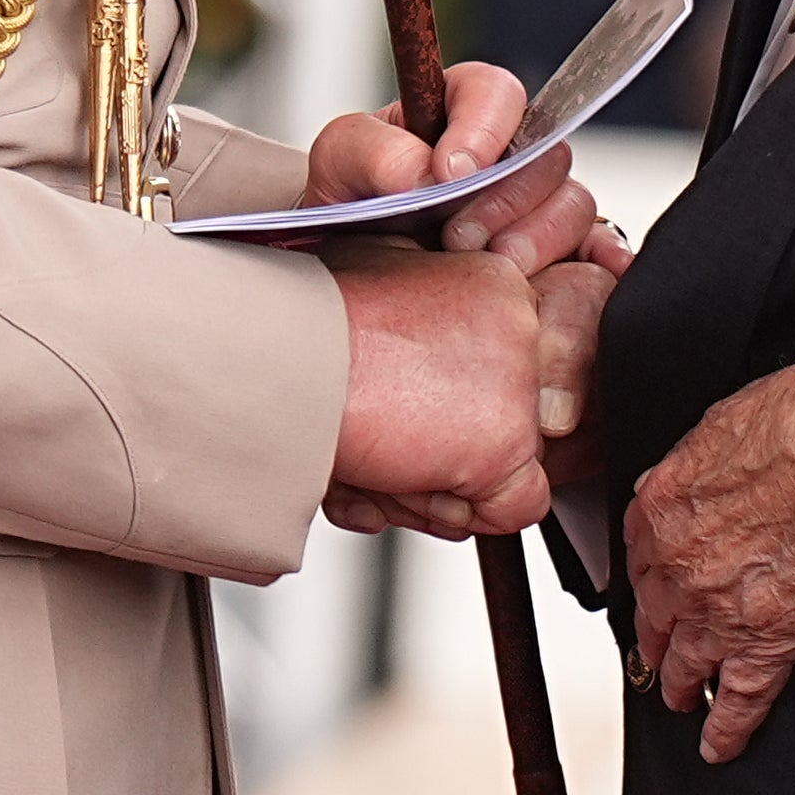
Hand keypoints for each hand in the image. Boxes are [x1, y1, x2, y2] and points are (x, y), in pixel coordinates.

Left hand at [305, 61, 614, 272]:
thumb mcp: (337, 168)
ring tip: (492, 269)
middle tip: (456, 238)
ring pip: (575, 204)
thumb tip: (420, 169)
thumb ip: (367, 149)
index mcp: (460, 116)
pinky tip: (580, 280)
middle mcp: (509, 157)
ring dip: (538, 238)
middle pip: (545, 154)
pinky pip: (601, 252)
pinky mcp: (560, 257)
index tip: (452, 173)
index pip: (496, 93)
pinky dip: (600, 262)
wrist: (353, 286)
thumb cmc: (350, 215)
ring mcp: (538, 207)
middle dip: (503, 199)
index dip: (483, 126)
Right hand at [325, 241, 543, 537]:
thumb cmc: (300, 325)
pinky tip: (395, 485)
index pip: (513, 365)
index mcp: (495, 279)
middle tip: (393, 444)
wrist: (273, 360)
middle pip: (512, 419)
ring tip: (380, 459)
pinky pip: (514, 508)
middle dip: (451, 454)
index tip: (426, 409)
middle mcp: (521, 321)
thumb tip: (436, 341)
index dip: (461, 405)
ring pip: (508, 468)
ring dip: (439, 487)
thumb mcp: (375, 279)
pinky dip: (452, 515)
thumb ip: (425, 306)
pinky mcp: (509, 440)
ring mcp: (521, 381)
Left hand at [627, 357, 794, 762]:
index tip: (652, 586)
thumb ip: (696, 456)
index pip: (638, 555)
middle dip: (656, 635)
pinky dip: (727, 730)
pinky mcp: (770, 645)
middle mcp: (679, 567)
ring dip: (679, 685)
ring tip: (681, 698)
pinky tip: (719, 746)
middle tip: (658, 650)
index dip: (648, 575)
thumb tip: (694, 467)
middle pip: (654, 615)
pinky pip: (739, 701)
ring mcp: (719, 612)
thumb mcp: (728, 417)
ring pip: (685, 664)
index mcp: (664, 507)